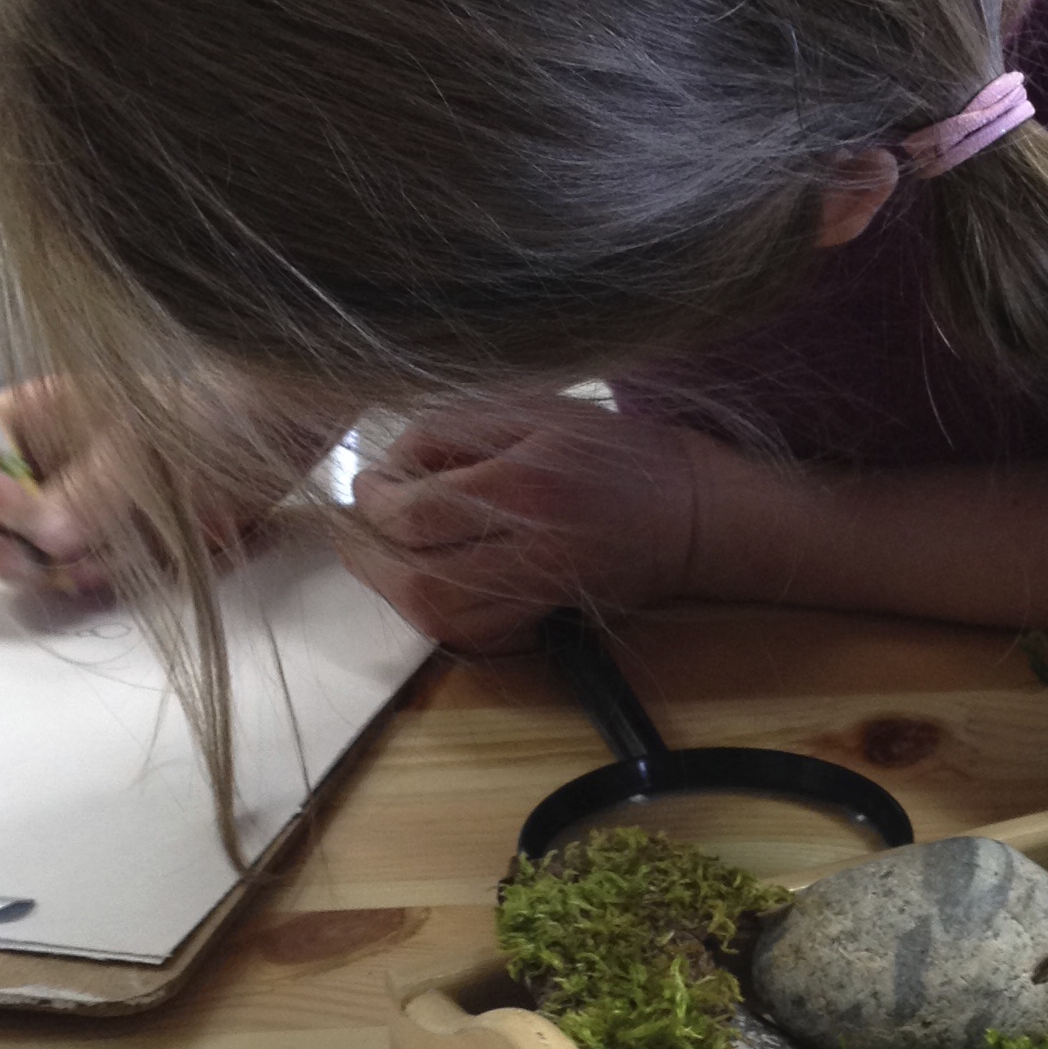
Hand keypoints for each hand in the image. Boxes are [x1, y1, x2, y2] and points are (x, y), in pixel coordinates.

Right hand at [0, 378, 296, 595]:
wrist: (270, 440)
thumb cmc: (201, 415)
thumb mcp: (142, 444)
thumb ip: (91, 490)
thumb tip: (49, 539)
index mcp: (21, 420)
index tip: (23, 511)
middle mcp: (28, 468)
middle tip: (39, 562)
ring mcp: (60, 513)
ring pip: (18, 562)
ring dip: (56, 570)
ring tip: (114, 550)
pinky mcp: (98, 550)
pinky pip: (69, 583)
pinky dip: (93, 583)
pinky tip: (132, 563)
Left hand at [340, 408, 714, 651]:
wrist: (689, 512)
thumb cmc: (611, 450)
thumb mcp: (535, 410)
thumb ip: (456, 429)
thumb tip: (391, 464)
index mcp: (523, 485)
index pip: (414, 512)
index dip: (372, 503)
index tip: (367, 485)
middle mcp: (530, 549)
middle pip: (416, 579)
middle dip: (368, 557)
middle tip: (357, 530)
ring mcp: (540, 593)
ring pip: (439, 619)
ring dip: (394, 592)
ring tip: (381, 557)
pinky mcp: (547, 619)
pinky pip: (476, 638)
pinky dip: (438, 620)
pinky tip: (431, 587)